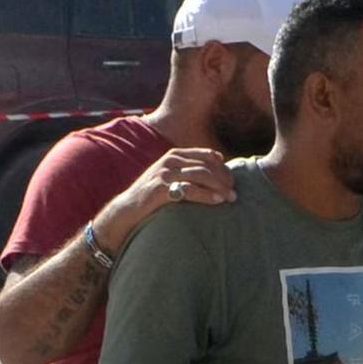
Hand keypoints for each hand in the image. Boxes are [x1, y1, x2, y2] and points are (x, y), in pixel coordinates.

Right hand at [99, 147, 235, 247]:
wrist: (127, 209)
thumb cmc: (153, 195)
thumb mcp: (170, 177)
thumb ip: (188, 171)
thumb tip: (217, 169)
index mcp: (174, 154)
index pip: (206, 156)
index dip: (222, 167)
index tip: (232, 180)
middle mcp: (170, 160)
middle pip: (206, 165)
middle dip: (224, 178)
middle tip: (234, 191)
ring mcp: (165, 173)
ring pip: (201, 175)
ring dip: (219, 187)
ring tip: (231, 197)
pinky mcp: (161, 189)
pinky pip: (190, 190)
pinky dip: (207, 195)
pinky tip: (217, 201)